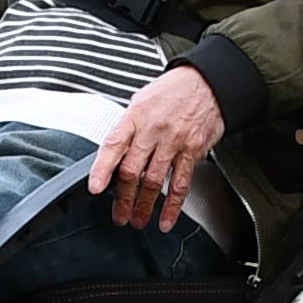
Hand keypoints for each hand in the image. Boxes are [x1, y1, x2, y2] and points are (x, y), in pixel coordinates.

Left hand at [85, 59, 225, 232]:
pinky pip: (181, 183)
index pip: (113, 145)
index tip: (95, 188)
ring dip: (144, 206)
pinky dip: (172, 205)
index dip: (102, 169)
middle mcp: (153, 130)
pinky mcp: (192, 151)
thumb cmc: (172, 91)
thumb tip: (114, 156)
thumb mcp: (141, 100)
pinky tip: (165, 219)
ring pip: (155, 181)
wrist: (207, 82)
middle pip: (133, 170)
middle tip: (119, 215)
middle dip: (123, 198)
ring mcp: (174, 142)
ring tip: (137, 220)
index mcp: (135, 117)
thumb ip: (128, 128)